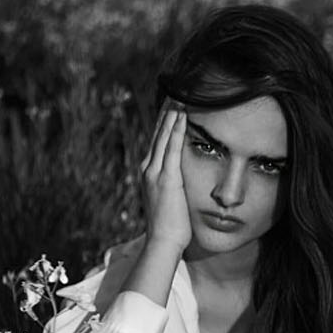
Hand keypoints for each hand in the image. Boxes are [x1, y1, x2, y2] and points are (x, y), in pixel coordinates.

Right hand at [141, 104, 191, 254]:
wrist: (163, 242)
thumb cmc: (171, 227)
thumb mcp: (171, 200)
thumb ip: (173, 186)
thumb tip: (181, 181)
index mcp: (149, 172)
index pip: (158, 140)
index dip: (164, 121)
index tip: (173, 104)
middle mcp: (149, 168)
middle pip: (158, 132)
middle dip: (167, 111)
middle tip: (176, 90)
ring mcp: (156, 172)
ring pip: (164, 135)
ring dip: (172, 114)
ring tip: (180, 94)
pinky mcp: (167, 178)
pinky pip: (172, 147)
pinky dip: (177, 129)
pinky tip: (183, 114)